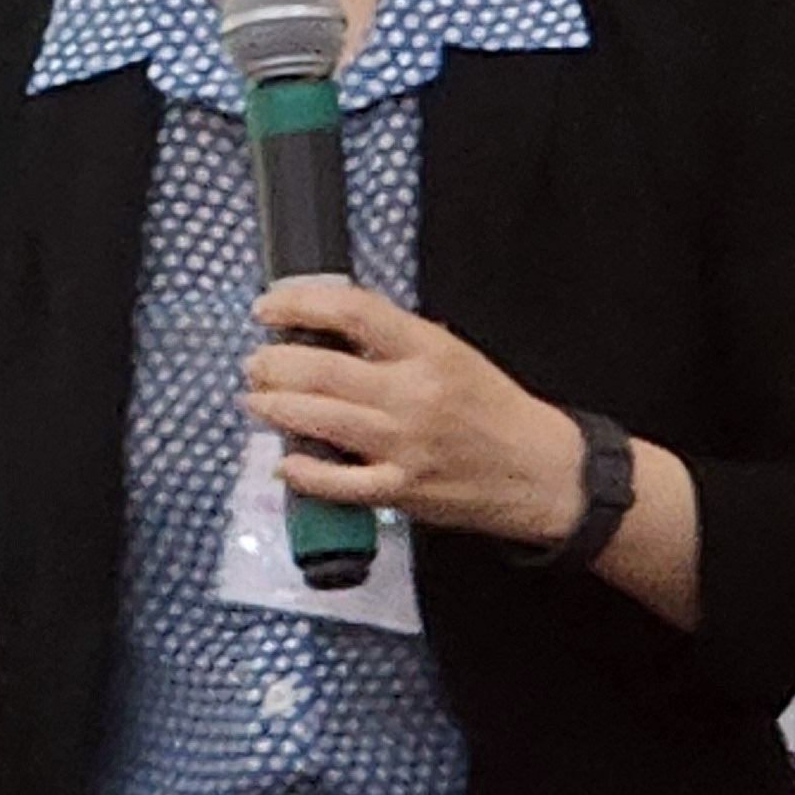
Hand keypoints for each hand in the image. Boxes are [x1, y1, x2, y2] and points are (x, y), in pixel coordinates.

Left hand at [243, 279, 583, 547]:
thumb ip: (395, 341)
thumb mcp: (452, 353)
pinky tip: (285, 461)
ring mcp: (404, 445)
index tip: (268, 307)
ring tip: (256, 399)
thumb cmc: (493, 409)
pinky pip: (340, 483)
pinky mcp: (402, 490)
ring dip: (276, 408)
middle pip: (322, 370)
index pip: (351, 313)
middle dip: (274, 364)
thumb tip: (329, 330)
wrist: (540, 471)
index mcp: (427, 350)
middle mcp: (413, 394)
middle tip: (254, 363)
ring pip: (321, 420)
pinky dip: (305, 472)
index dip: (299, 304)